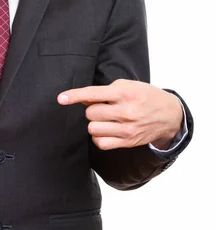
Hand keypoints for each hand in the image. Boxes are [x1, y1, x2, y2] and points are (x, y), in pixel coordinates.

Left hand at [57, 79, 182, 150]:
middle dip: (92, 109)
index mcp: (124, 93)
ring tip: (106, 119)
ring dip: (95, 123)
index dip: (75, 96)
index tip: (61, 98)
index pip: (93, 94)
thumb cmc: (145, 96)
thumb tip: (84, 99)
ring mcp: (126, 129)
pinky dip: (99, 137)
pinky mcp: (127, 142)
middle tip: (104, 107)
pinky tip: (106, 130)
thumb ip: (105, 91)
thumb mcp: (128, 86)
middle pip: (91, 113)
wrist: (169, 114)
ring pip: (93, 129)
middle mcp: (125, 111)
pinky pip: (101, 143)